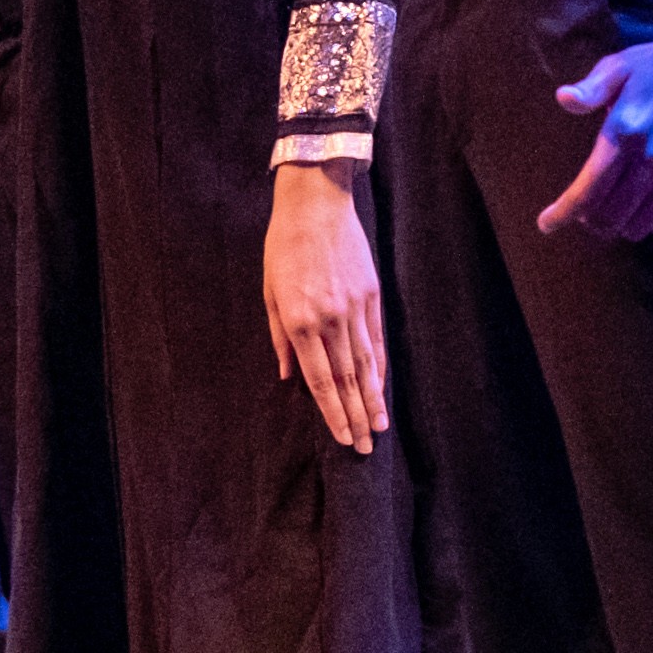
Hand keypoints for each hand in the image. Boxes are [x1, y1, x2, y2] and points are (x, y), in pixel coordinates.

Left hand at [263, 161, 390, 452]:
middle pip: (346, 380)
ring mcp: (354, 308)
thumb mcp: (270, 292)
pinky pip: (376, 340)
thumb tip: (289, 375)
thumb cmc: (283, 247)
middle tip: (364, 448)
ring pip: (365, 365)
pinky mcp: (371, 295)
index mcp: (299, 322)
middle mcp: (330, 320)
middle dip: (356, 417)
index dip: (332, 413)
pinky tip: (381, 389)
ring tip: (380, 428)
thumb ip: (280, 337)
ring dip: (373, 400)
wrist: (316, 204)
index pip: (320, 380)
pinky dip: (379, 368)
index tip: (342, 438)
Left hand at [543, 23, 652, 241]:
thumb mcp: (617, 67)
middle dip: (589, 219)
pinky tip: (647, 205)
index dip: (562, 213)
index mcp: (624, 132)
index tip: (546, 224)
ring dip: (621, 223)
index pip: (587, 191)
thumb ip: (589, 90)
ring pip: (638, 227)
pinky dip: (652, 223)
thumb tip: (564, 99)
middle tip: (586, 209)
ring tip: (617, 206)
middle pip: (609, 217)